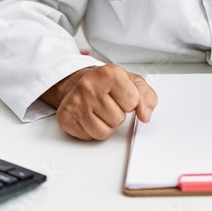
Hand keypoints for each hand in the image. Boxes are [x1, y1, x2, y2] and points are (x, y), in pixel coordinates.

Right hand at [43, 65, 157, 140]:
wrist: (79, 82)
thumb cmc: (108, 84)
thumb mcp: (133, 83)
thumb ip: (146, 98)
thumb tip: (145, 115)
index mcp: (109, 73)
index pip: (132, 102)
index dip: (131, 103)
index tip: (122, 95)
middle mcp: (88, 85)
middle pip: (118, 119)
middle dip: (117, 114)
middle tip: (109, 103)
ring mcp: (75, 102)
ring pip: (104, 132)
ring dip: (105, 125)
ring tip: (99, 110)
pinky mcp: (65, 117)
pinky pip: (89, 137)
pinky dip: (92, 131)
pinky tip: (89, 116)